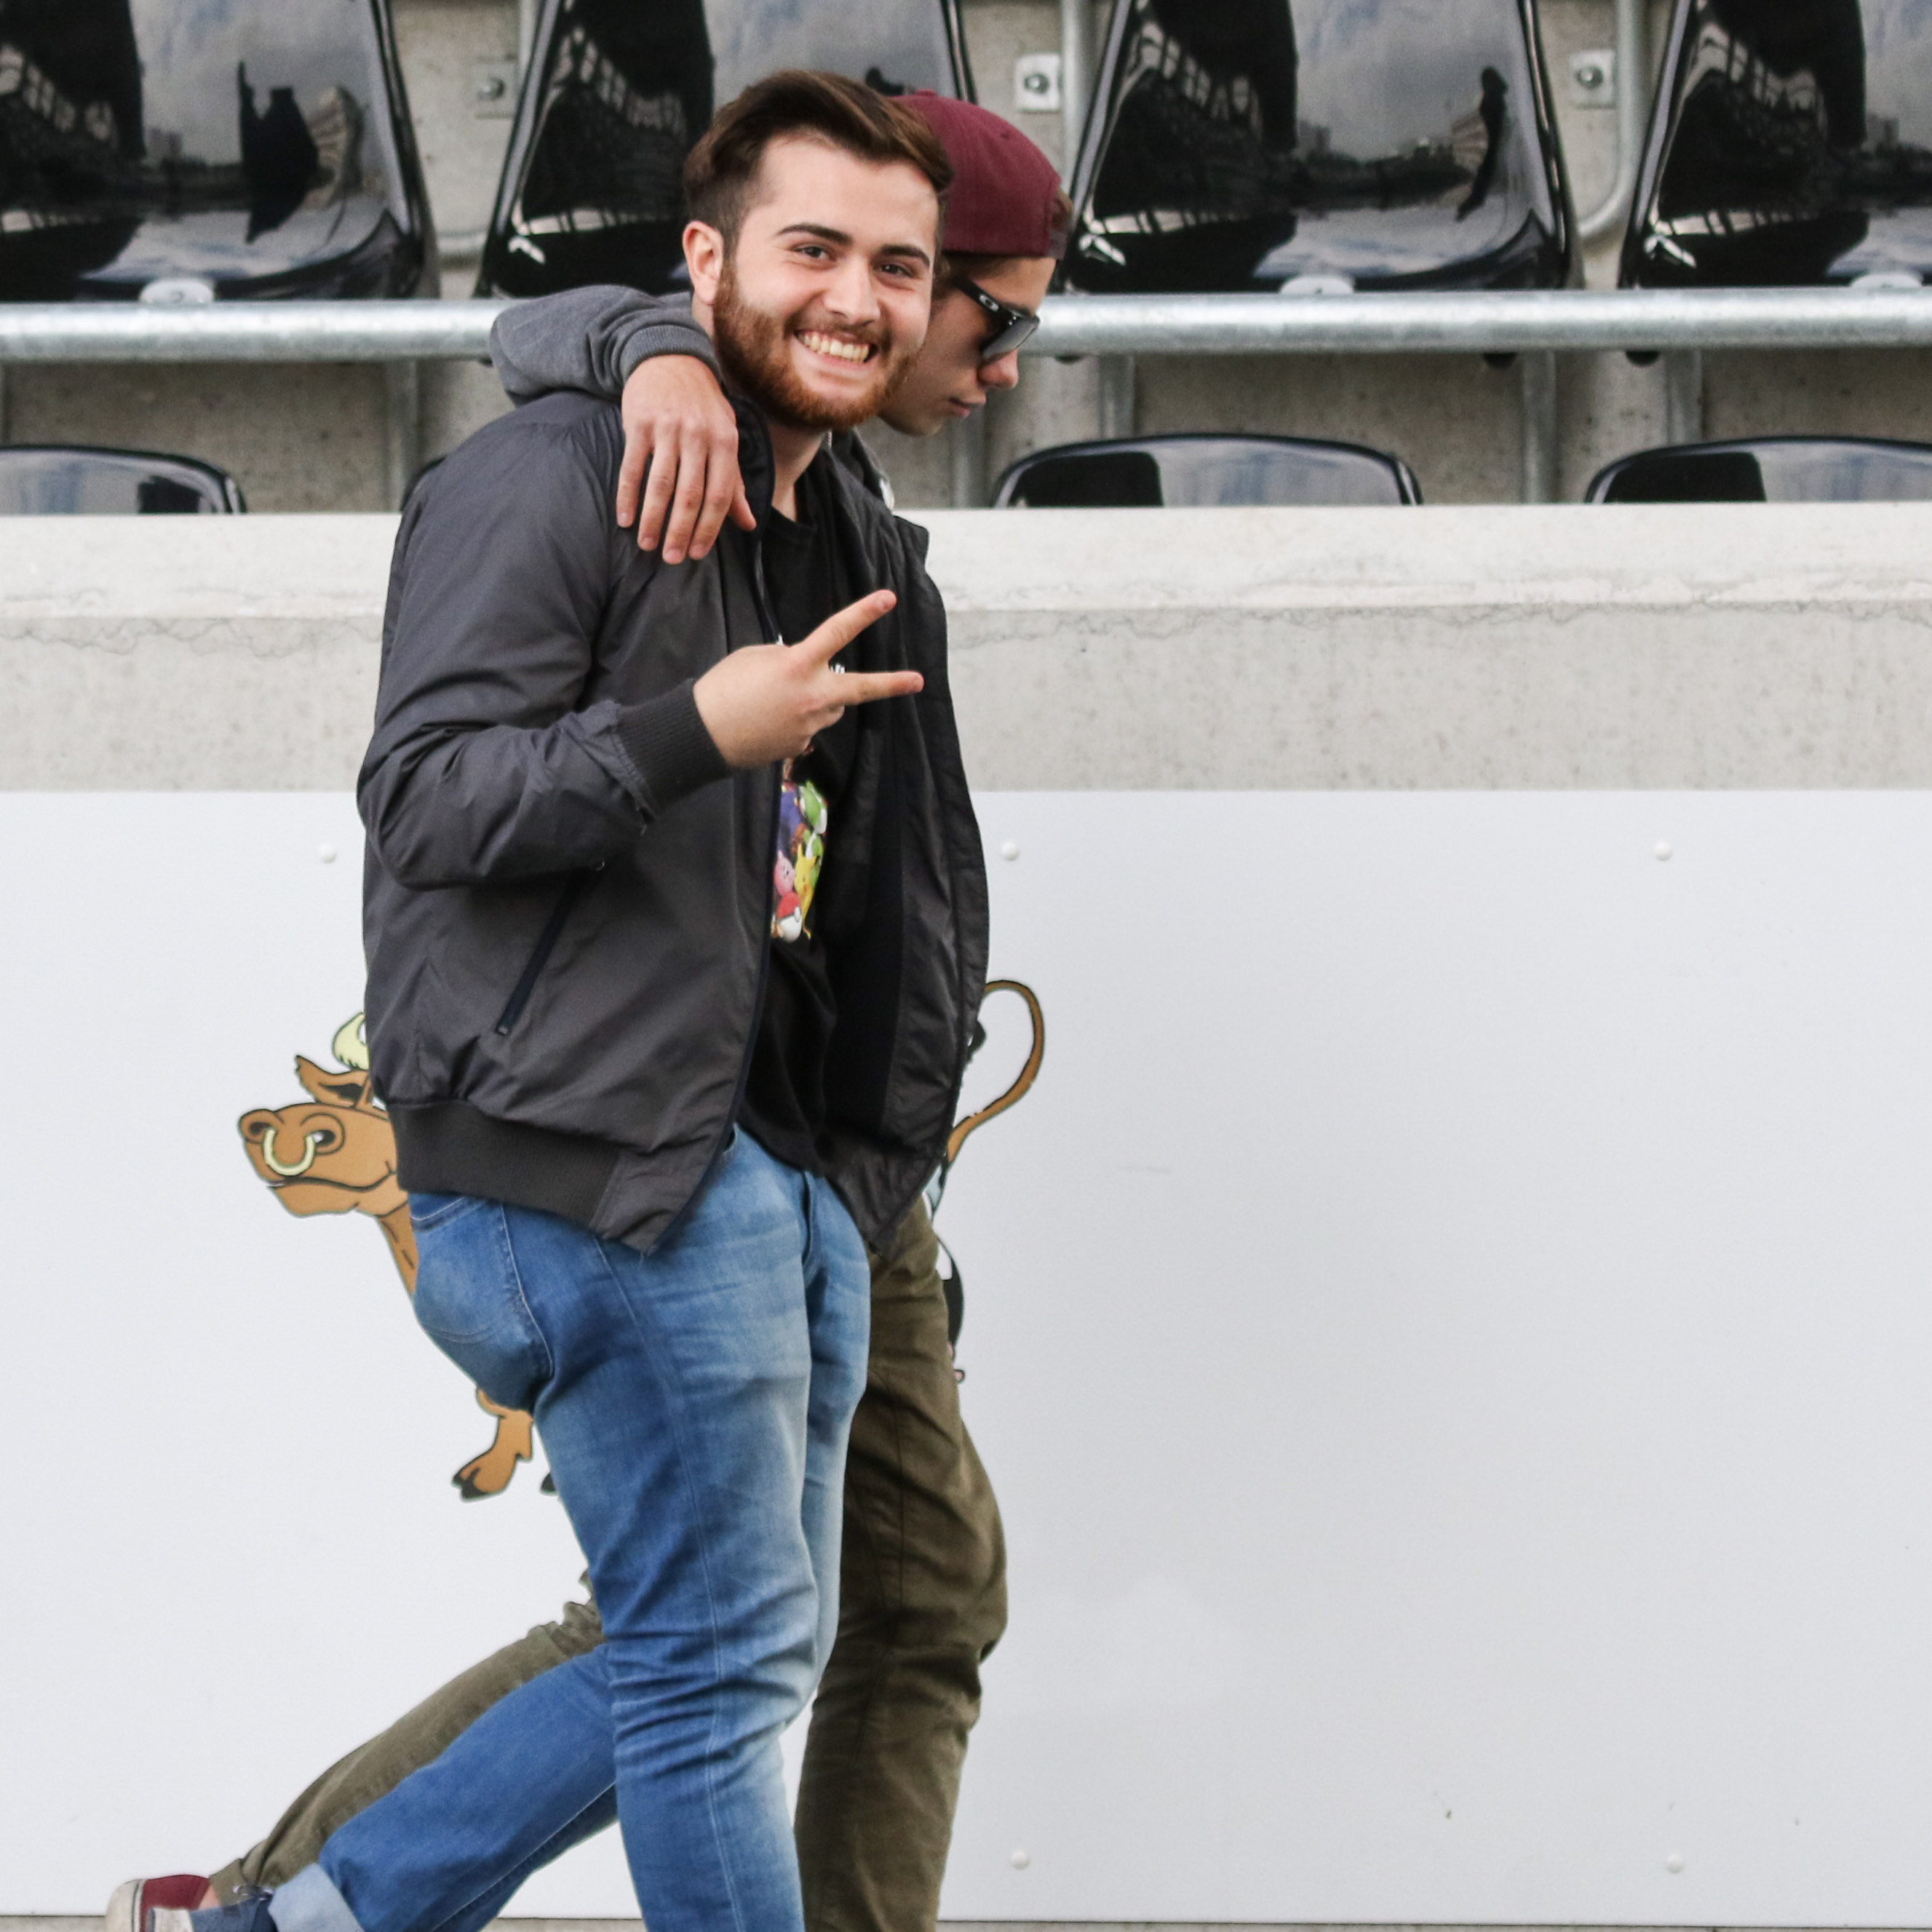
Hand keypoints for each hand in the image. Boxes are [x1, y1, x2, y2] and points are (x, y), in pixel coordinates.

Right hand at [616, 354, 755, 562]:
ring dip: (653, 519)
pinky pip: (632, 467)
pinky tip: (625, 518)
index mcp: (725, 442)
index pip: (719, 494)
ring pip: (660, 484)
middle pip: (690, 494)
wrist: (670, 357)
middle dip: (680, 531)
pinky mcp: (639, 423)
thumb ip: (734, 482)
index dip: (708, 527)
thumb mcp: (726, 437)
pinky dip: (627, 495)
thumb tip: (749, 524)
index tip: (697, 553)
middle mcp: (698, 436)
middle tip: (672, 559)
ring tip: (647, 545)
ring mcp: (668, 429)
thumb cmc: (703, 406)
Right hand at [693, 592, 921, 767]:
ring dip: (818, 700)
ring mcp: (810, 725)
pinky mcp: (801, 746)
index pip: (838, 631)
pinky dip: (796, 722)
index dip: (865, 612)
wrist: (702, 735)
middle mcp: (813, 696)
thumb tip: (808, 669)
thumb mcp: (756, 657)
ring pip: (830, 707)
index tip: (888, 598)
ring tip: (778, 701)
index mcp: (799, 664)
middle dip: (892, 684)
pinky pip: (808, 728)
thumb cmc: (724, 687)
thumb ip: (790, 658)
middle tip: (918, 681)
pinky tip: (769, 721)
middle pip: (861, 688)